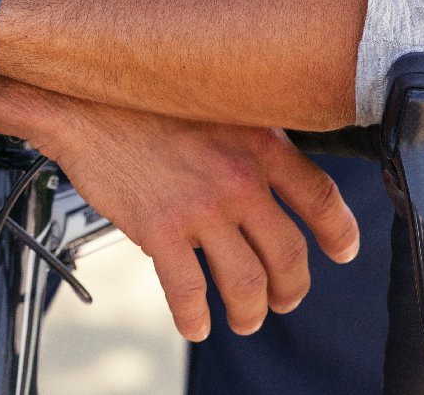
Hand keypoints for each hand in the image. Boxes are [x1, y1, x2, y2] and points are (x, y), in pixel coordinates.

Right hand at [31, 104, 358, 341]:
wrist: (83, 103)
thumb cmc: (141, 99)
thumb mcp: (213, 104)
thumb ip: (246, 139)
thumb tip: (270, 173)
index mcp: (259, 142)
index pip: (321, 197)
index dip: (339, 232)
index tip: (341, 250)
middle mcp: (238, 178)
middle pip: (289, 253)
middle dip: (291, 288)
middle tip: (284, 298)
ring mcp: (200, 207)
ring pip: (247, 283)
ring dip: (251, 312)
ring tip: (245, 319)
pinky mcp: (159, 229)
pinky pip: (189, 292)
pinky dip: (196, 318)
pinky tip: (196, 324)